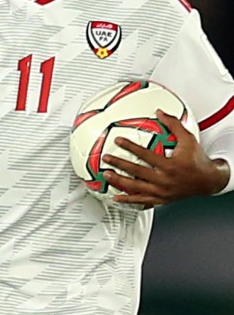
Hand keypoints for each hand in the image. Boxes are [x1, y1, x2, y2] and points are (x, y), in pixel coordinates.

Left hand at [103, 110, 228, 205]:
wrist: (209, 181)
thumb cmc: (198, 160)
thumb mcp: (188, 140)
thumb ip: (174, 125)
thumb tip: (160, 112)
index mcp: (170, 166)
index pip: (146, 155)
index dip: (130, 147)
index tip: (118, 140)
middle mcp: (165, 180)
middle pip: (137, 172)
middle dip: (119, 164)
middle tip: (106, 158)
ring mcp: (162, 192)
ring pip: (136, 188)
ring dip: (119, 182)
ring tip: (106, 175)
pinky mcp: (161, 199)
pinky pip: (142, 201)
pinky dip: (128, 200)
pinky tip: (117, 198)